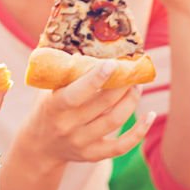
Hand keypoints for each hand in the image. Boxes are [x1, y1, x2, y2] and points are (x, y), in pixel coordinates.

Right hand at [19, 59, 152, 168]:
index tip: (114, 63)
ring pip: (115, 121)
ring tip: (137, 86)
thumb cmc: (47, 107)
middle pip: (104, 104)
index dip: (97, 79)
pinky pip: (121, 146)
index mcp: (55, 106)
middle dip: (122, 85)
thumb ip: (62, 68)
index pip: (78, 93)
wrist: (39, 146)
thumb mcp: (46, 89)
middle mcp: (68, 126)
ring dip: (131, 101)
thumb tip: (79, 35)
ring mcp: (81, 143)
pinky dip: (139, 132)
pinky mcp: (93, 155)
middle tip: (133, 70)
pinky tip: (150, 115)